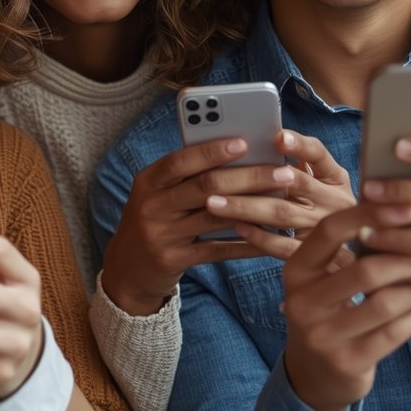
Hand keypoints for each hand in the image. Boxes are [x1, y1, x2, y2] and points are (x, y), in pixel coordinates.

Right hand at [101, 132, 350, 315]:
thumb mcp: (157, 194)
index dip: (212, 150)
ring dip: (253, 207)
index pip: (180, 160)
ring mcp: (161, 235)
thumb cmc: (153, 221)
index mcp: (148, 181)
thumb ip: (186, 177)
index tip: (245, 141)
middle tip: (282, 171)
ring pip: (214, 217)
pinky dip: (245, 243)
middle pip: (204, 186)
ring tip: (283, 200)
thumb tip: (238, 154)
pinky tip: (270, 237)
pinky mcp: (174, 260)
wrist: (127, 269)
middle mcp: (151, 206)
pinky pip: (217, 250)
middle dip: (247, 176)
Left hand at [215, 130, 356, 252]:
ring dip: (246, 207)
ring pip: (283, 214)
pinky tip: (238, 228)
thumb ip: (299, 164)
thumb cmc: (326, 206)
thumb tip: (262, 144)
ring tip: (215, 203)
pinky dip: (261, 238)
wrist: (359, 247)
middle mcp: (334, 200)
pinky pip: (286, 247)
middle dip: (256, 179)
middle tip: (217, 178)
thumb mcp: (323, 181)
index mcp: (335, 177)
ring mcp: (326, 227)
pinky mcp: (317, 256)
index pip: (319, 154)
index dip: (299, 145)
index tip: (278, 137)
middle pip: (294, 184)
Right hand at [280, 202, 410, 410]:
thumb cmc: (329, 311)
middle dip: (408, 257)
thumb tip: (401, 207)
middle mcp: (301, 303)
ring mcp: (322, 336)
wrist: (313, 374)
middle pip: (364, 270)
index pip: (330, 231)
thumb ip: (350, 249)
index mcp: (295, 270)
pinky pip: (395, 333)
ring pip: (384, 304)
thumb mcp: (324, 279)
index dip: (371, 215)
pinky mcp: (347, 363)